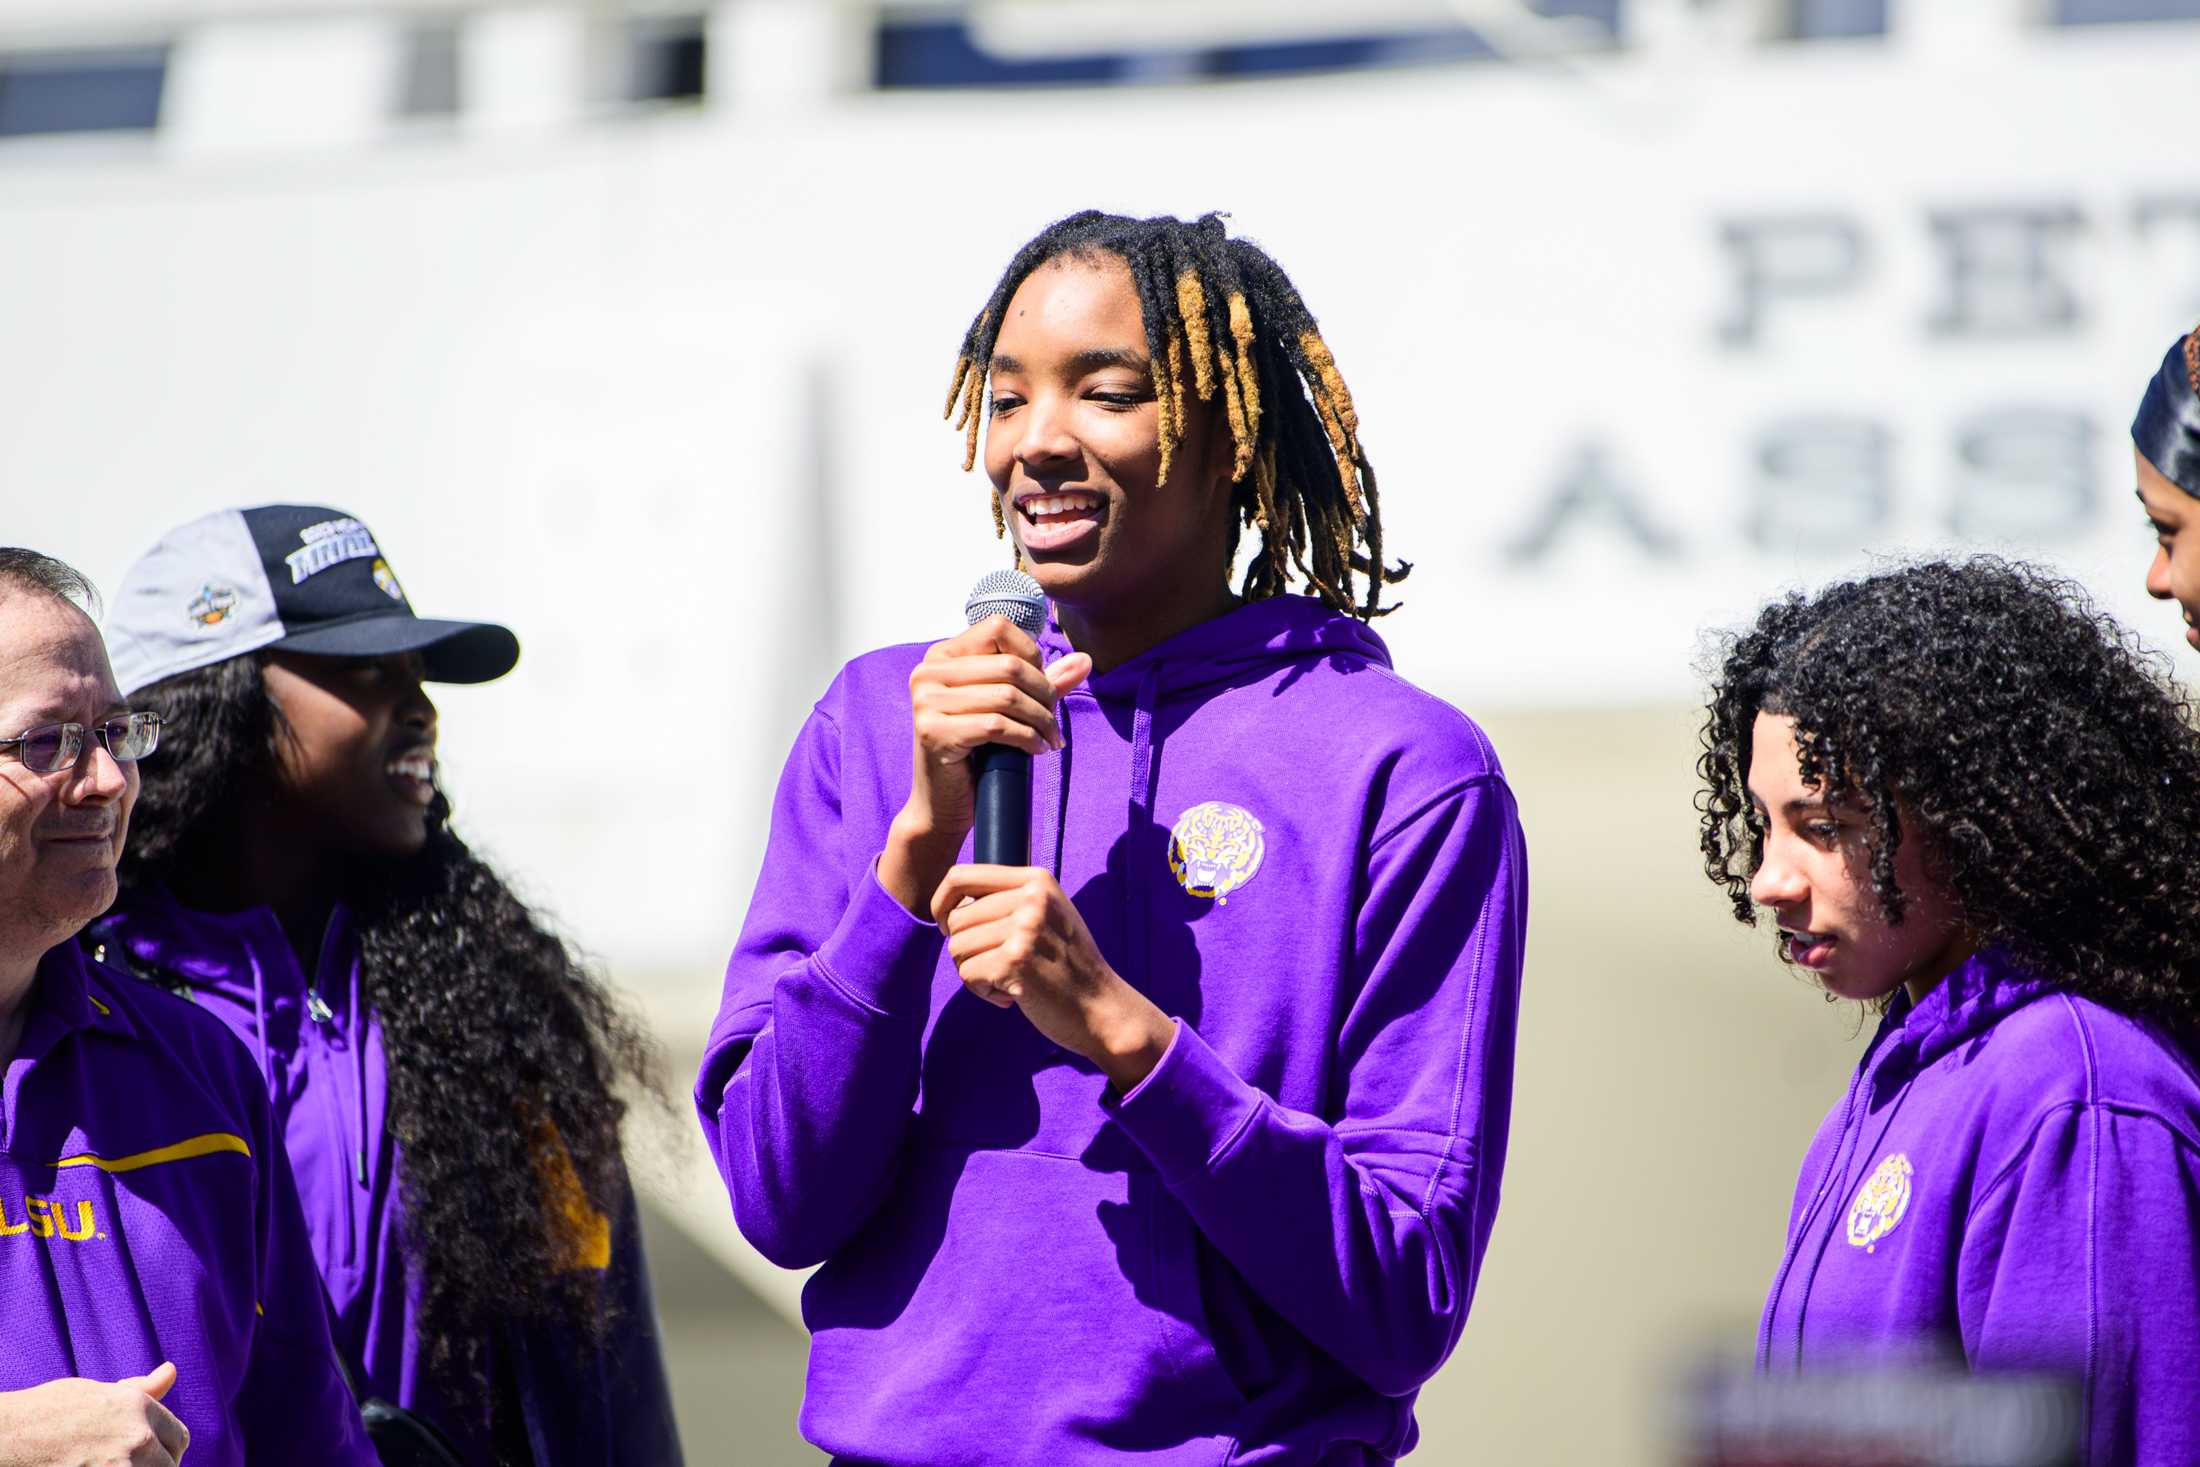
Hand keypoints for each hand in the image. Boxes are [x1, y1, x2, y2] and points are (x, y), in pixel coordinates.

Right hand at [0, 1362, 189, 1465]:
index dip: (164, 1448)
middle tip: (122, 1463)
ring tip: (106, 1466)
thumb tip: (171, 1371)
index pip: (178, 1438)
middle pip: (169, 1465)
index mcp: (138, 1408)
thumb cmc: (42, 1413)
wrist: (2, 1439)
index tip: (147, 1454)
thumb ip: (138, 1392)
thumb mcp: (92, 1393)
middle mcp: (137, 1437)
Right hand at [879, 617, 1090, 916]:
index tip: (1043, 689)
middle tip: (1054, 722)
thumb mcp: (1009, 709)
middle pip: (1009, 664)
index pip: (998, 628)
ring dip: (1041, 720)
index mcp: (941, 655)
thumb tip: (1085, 660)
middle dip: (1044, 695)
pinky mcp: (934, 732)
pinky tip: (1036, 750)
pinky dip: (1027, 738)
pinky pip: (997, 725)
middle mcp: (927, 672)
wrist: (943, 804)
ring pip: (1007, 696)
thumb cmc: (978, 753)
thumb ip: (1042, 682)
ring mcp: (926, 702)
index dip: (1032, 656)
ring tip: (1050, 738)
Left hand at [933, 865, 1173, 1091]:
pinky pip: (967, 974)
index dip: (942, 903)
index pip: (961, 876)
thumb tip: (951, 903)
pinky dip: (982, 991)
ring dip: (974, 972)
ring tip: (1006, 981)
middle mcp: (1031, 899)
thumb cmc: (1069, 966)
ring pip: (957, 948)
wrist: (1103, 1008)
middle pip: (956, 919)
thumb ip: (1008, 901)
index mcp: (1036, 881)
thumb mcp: (1049, 915)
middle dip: (966, 949)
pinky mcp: (1015, 962)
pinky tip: (1011, 997)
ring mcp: (1024, 929)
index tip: (949, 927)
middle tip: (996, 967)